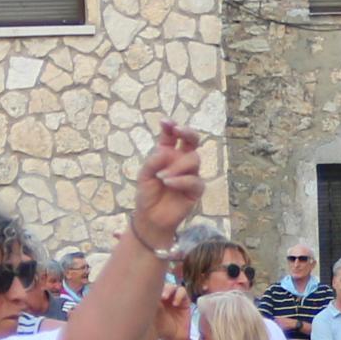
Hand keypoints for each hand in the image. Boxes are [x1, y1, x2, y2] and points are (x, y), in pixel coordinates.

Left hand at [132, 123, 206, 250]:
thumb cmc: (147, 194)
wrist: (150, 218)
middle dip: (187, 132)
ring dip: (177, 166)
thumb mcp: (144, 175)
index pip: (172, 136)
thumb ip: (154, 161)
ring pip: (193, 159)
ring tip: (161, 177)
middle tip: (178, 130)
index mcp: (168, 154)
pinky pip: (194, 180)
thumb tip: (166, 151)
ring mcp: (190, 174)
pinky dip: (180, 180)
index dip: (171, 126)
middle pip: (192, 140)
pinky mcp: (196, 189)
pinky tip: (168, 183)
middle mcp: (181, 161)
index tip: (165, 122)